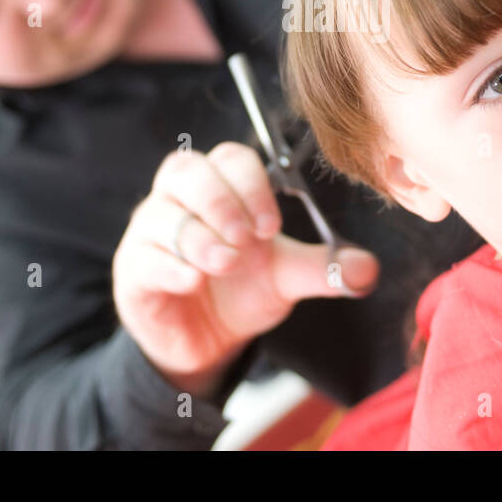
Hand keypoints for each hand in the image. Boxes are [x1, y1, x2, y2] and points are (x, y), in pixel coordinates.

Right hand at [113, 142, 378, 394]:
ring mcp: (150, 232)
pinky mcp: (133, 269)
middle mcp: (179, 199)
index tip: (272, 226)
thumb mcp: (286, 277)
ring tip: (225, 263)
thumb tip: (368, 269)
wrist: (205, 342)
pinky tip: (193, 282)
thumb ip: (324, 268)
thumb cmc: (242, 289)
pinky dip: (172, 266)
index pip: (228, 158)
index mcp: (219, 186)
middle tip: (245, 239)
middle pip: (185, 170)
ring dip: (199, 237)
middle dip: (219, 201)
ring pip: (162, 213)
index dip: (251, 184)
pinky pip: (144, 255)